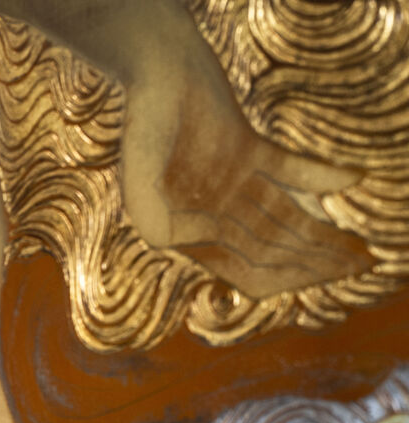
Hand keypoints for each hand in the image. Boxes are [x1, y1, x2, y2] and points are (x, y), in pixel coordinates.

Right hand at [0, 0, 370, 296]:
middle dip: (318, 263)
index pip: (247, 273)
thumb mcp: (138, 180)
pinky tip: (353, 180)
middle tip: (362, 263)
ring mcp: (229, 180)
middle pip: (274, 251)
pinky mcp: (245, 147)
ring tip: (362, 248)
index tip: (328, 274)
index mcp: (188, 231)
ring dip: (326, 235)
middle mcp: (211, 212)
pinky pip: (291, 170)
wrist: (156, 65)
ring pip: (286, 218)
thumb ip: (157, 222)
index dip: (290, 279)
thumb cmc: (145, 119)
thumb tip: (212, 240)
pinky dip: (323, 178)